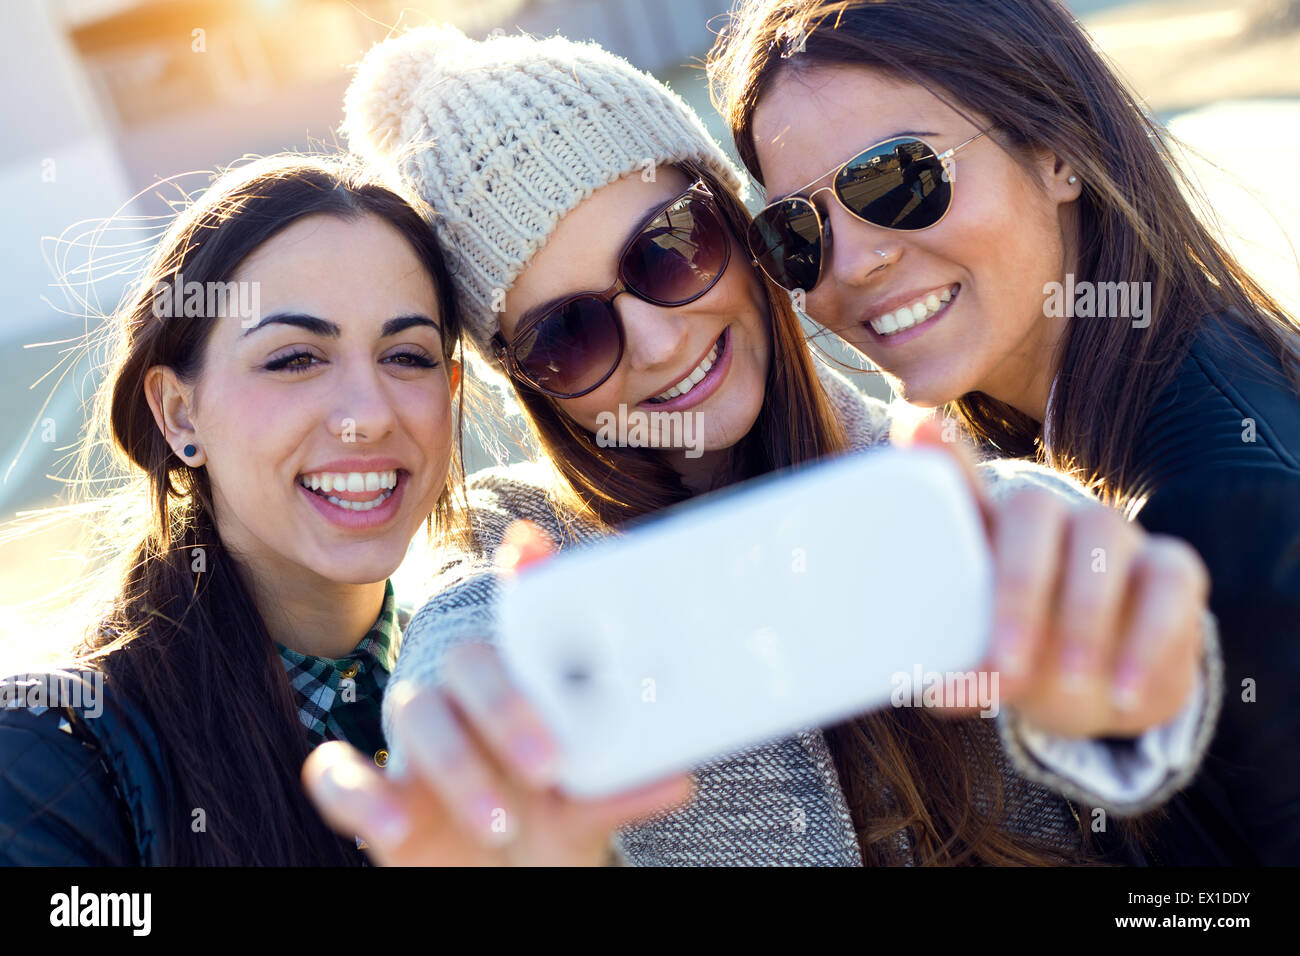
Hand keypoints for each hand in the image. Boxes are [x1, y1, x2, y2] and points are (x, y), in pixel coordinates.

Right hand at [302, 522, 693, 864]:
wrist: (506, 876)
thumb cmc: (551, 816)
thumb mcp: (588, 796)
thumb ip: (623, 784)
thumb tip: (679, 780)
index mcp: (523, 684)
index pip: (519, 620)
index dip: (523, 577)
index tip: (532, 547)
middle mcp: (465, 697)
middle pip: (469, 664)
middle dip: (506, 707)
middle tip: (551, 763)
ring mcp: (416, 741)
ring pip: (415, 713)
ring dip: (454, 763)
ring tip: (500, 823)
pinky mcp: (375, 792)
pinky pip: (338, 774)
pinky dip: (357, 794)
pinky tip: (390, 823)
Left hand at [894, 417, 1209, 737]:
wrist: (1104, 694)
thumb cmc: (1025, 658)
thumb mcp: (986, 658)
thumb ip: (959, 659)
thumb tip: (932, 691)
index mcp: (991, 531)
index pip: (961, 482)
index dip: (941, 454)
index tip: (913, 426)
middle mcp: (1052, 517)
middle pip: (1033, 510)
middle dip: (1018, 588)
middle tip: (1006, 660)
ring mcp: (1115, 535)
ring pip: (1102, 537)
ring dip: (1083, 618)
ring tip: (1068, 682)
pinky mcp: (1173, 569)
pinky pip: (1166, 588)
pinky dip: (1145, 644)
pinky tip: (1124, 692)